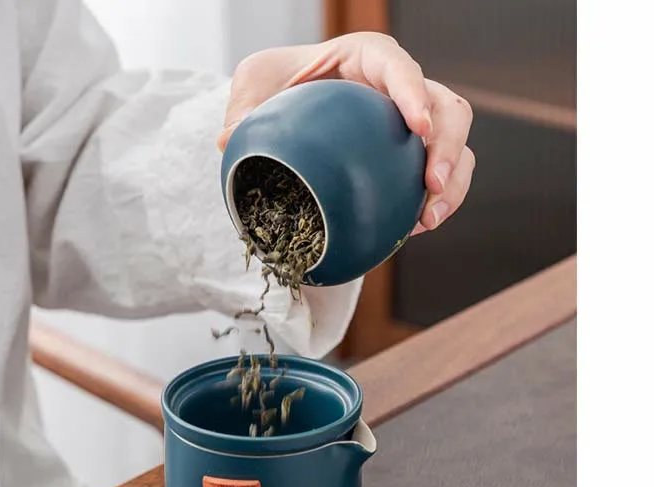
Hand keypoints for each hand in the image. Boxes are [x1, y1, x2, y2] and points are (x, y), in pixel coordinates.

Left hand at [218, 32, 474, 234]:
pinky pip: (438, 179)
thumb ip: (244, 109)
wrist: (288, 112)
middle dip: (448, 146)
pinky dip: (434, 203)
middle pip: (446, 108)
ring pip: (455, 147)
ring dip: (452, 184)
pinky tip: (413, 228)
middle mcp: (398, 90)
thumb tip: (231, 141)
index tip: (417, 128)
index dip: (415, 96)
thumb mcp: (253, 85)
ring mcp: (410, 126)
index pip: (400, 68)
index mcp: (367, 59)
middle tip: (430, 184)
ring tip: (427, 220)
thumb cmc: (276, 88)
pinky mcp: (410, 159)